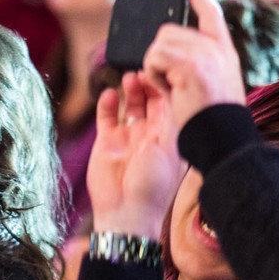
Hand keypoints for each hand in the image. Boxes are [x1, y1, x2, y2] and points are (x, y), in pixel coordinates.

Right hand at [88, 72, 185, 237]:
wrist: (125, 212)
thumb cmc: (153, 186)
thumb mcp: (168, 147)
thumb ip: (168, 118)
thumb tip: (172, 88)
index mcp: (171, 136)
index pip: (171, 103)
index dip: (167, 84)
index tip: (164, 68)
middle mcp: (150, 134)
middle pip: (151, 99)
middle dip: (148, 82)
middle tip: (145, 67)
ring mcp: (128, 137)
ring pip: (130, 105)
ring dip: (130, 89)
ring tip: (129, 77)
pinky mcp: (107, 142)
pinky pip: (107, 116)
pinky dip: (106, 103)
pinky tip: (108, 94)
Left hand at [142, 0, 246, 130]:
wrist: (222, 138)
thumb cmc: (211, 119)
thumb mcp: (208, 83)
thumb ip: (192, 61)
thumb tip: (162, 48)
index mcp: (224, 49)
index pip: (209, 9)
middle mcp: (217, 47)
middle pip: (167, 31)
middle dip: (159, 56)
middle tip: (171, 83)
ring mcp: (205, 54)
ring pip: (158, 44)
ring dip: (155, 67)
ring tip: (172, 88)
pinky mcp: (191, 65)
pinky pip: (154, 58)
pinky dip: (152, 76)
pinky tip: (168, 90)